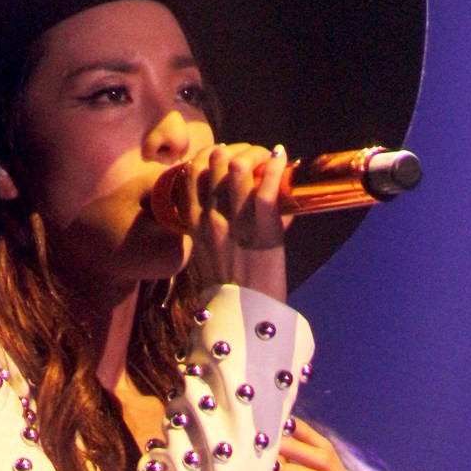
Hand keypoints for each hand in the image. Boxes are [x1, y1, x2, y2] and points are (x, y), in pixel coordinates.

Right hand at [179, 143, 291, 302]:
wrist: (244, 319)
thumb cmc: (231, 291)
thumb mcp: (209, 256)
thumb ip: (214, 229)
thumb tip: (238, 208)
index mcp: (194, 226)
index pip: (191, 175)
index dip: (208, 157)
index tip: (224, 154)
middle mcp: (210, 220)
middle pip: (215, 164)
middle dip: (236, 151)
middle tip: (253, 156)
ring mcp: (235, 224)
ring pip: (237, 169)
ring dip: (255, 155)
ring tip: (267, 156)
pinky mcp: (262, 230)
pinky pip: (266, 188)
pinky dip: (274, 167)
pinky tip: (279, 157)